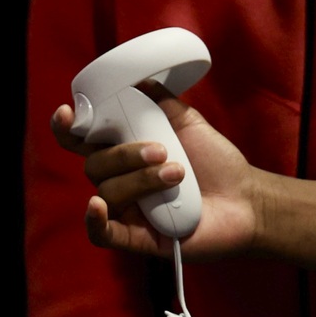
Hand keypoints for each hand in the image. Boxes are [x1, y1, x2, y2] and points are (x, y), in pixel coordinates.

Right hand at [49, 93, 263, 262]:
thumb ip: (159, 100)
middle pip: (95, 165)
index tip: (69, 113)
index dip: (68, 127)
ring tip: (177, 174)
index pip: (83, 140)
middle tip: (162, 149)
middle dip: (124, 154)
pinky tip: (98, 206)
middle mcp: (120, 180)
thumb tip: (134, 77)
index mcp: (124, 151)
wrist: (247, 198)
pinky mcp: (139, 238)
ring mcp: (128, 210)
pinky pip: (103, 234)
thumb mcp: (187, 122)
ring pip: (108, 192)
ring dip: (140, 180)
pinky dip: (95, 221)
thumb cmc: (215, 161)